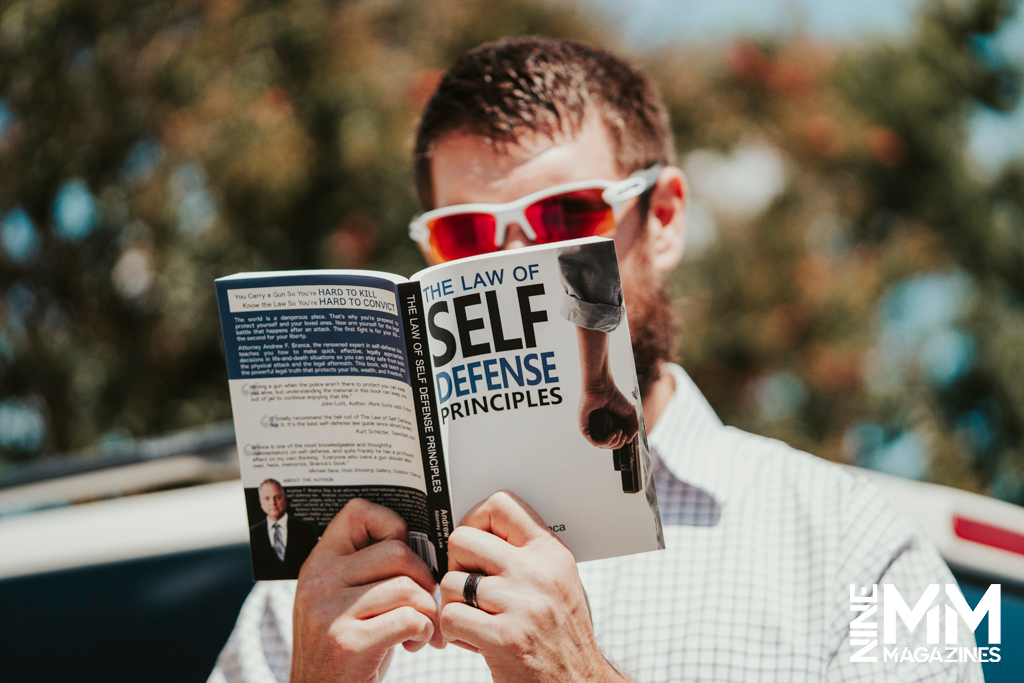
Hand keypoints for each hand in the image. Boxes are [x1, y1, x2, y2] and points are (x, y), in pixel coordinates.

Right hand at [290, 498, 443, 682]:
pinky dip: (424, 632)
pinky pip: (410, 618)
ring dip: (428, 610)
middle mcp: (319, 582)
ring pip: (408, 586)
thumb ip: (366, 569)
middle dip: (424, 579)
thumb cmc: (345, 650)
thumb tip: (420, 541)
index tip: (405, 556)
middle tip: (425, 604)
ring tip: (421, 629)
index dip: (392, 525)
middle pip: (397, 552)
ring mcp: (330, 612)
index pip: (357, 512)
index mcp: (318, 563)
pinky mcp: (348, 643)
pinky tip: (414, 643)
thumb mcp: (341, 601)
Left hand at [439, 491, 628, 682]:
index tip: (476, 544)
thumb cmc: (564, 636)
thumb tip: (484, 530)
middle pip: (462, 539)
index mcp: (550, 553)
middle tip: (468, 587)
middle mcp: (537, 573)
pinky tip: (474, 640)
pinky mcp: (504, 638)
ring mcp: (521, 604)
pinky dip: (454, 633)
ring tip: (475, 619)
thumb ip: (527, 554)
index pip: (501, 504)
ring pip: (450, 582)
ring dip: (453, 604)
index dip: (475, 518)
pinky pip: (450, 617)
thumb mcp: (559, 582)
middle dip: (456, 565)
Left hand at [574, 326, 638, 448]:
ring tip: (617, 433)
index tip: (626, 434)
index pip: (614, 442)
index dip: (621, 442)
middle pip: (609, 446)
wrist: (603, 388)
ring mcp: (592, 429)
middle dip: (618, 443)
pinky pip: (594, 442)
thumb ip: (633, 428)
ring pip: (602, 446)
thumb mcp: (630, 414)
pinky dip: (605, 442)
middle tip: (622, 433)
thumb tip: (628, 441)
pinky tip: (612, 435)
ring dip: (613, 443)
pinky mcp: (585, 428)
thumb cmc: (615, 398)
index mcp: (609, 427)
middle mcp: (600, 429)